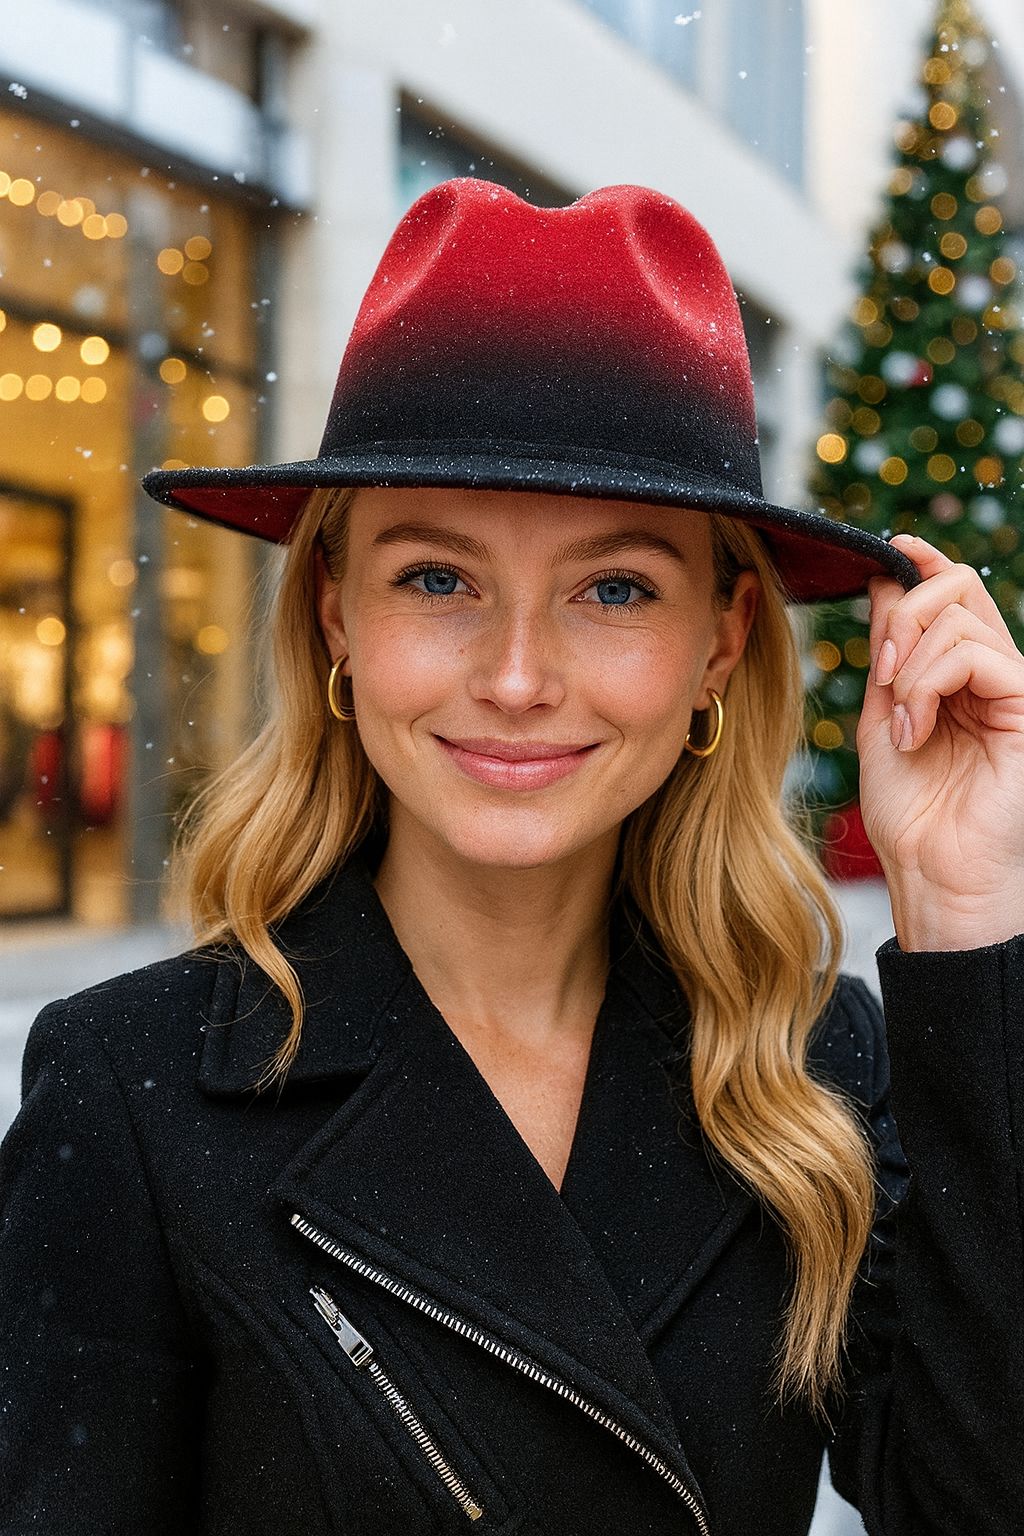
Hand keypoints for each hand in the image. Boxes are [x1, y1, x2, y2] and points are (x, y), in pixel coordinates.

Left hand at [857, 533, 1023, 945]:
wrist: (933, 872)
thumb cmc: (911, 810)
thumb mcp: (884, 716)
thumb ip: (888, 652)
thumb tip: (884, 579)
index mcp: (961, 672)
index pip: (950, 592)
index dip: (920, 561)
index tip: (888, 548)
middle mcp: (995, 672)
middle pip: (956, 586)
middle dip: (901, 614)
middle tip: (880, 674)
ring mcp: (1016, 688)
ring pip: (959, 617)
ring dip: (909, 666)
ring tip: (903, 724)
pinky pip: (975, 654)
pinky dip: (929, 683)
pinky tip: (917, 729)